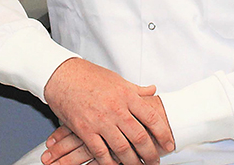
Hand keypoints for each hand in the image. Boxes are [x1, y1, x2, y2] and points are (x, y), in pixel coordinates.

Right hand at [43, 58, 174, 164]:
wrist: (64, 76)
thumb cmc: (90, 76)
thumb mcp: (117, 79)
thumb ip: (136, 89)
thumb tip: (152, 90)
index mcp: (126, 95)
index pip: (151, 116)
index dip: (163, 132)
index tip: (169, 143)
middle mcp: (116, 109)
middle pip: (139, 136)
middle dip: (150, 153)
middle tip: (156, 161)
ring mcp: (100, 121)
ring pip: (122, 148)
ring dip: (133, 162)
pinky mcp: (85, 130)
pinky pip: (101, 153)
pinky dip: (109, 162)